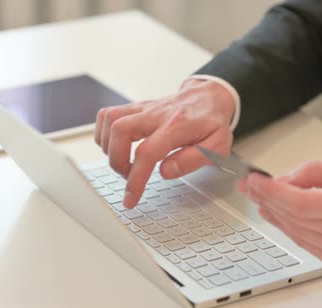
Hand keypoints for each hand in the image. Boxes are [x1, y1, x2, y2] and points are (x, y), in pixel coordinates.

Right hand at [95, 79, 234, 207]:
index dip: (135, 179)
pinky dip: (104, 133)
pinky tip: (115, 147)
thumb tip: (165, 171)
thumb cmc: (212, 123)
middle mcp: (156, 114)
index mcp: (177, 126)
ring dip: (108, 147)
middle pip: (120, 130)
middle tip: (129, 176)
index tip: (131, 198)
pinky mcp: (135, 108)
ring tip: (123, 163)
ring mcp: (143, 109)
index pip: (148, 152)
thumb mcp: (217, 147)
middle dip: (117, 161)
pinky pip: (108, 115)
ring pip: (110, 120)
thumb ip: (193, 160)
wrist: (210, 96)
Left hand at [239, 158, 321, 272]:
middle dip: (267, 199)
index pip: (300, 203)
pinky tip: (277, 216)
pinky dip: (289, 229)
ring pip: (296, 233)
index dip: (272, 192)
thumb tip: (285, 179)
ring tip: (259, 199)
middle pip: (294, 218)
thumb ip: (317, 172)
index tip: (254, 181)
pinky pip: (305, 244)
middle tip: (250, 186)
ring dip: (274, 215)